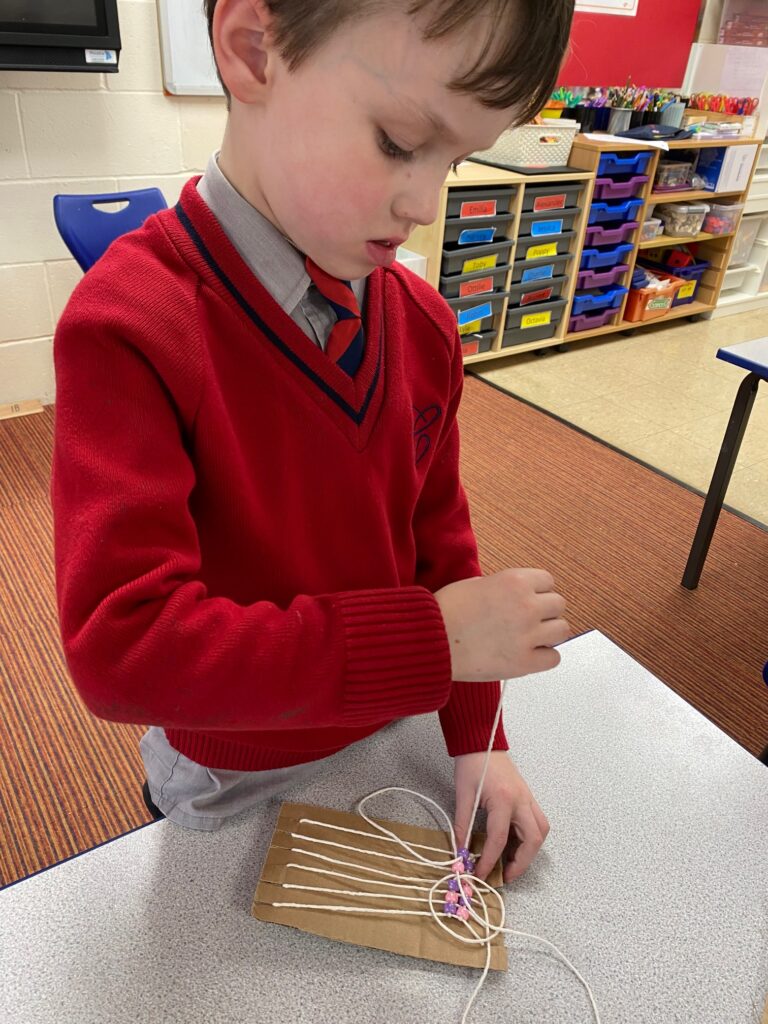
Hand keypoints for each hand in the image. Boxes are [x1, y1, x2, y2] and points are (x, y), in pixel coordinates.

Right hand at [435, 569, 567, 680]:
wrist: (430, 641)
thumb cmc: (444, 613)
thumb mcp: (476, 584)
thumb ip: (503, 588)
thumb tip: (515, 595)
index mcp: (515, 581)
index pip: (548, 581)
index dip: (537, 591)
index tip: (530, 598)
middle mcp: (526, 605)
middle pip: (558, 604)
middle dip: (544, 612)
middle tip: (528, 620)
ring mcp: (528, 635)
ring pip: (562, 630)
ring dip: (548, 634)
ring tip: (530, 637)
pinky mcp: (524, 662)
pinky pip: (554, 658)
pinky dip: (544, 657)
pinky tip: (528, 654)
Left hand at [454, 751, 548, 882]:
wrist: (482, 740)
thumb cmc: (472, 763)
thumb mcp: (463, 795)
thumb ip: (462, 825)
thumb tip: (461, 850)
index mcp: (504, 800)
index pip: (499, 840)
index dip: (489, 862)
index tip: (480, 874)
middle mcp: (521, 800)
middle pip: (532, 840)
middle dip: (521, 863)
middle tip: (505, 876)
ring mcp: (528, 798)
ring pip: (540, 831)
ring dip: (529, 851)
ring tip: (511, 863)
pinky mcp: (527, 796)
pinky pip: (537, 822)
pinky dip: (529, 838)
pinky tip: (514, 845)